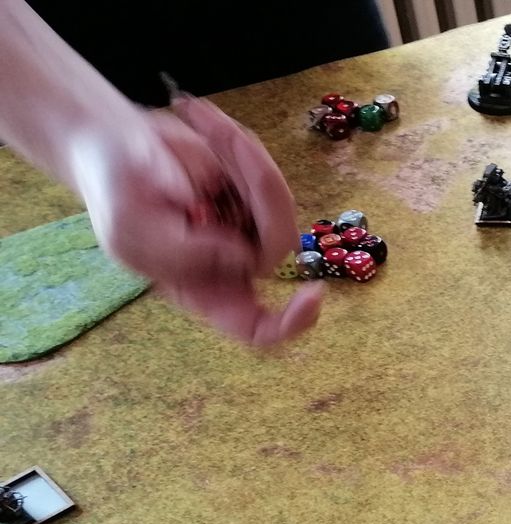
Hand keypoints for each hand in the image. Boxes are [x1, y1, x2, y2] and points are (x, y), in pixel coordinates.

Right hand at [66, 96, 320, 345]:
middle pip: (276, 245)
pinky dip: (234, 139)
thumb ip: (182, 253)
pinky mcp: (252, 191)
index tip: (313, 292)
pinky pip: (262, 168)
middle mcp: (235, 265)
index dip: (290, 321)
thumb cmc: (114, 195)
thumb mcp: (131, 230)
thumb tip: (241, 255)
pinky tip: (197, 118)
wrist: (108, 146)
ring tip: (193, 121)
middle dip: (258, 187)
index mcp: (204, 292)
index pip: (259, 328)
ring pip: (274, 200)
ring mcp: (247, 226)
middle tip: (225, 139)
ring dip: (240, 154)